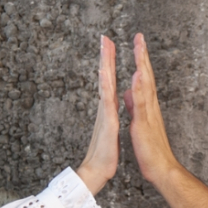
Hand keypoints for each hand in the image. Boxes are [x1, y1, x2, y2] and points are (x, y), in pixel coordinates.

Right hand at [75, 36, 118, 194]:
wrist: (97, 171)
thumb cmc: (104, 153)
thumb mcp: (110, 128)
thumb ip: (109, 113)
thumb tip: (110, 101)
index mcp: (108, 108)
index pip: (109, 80)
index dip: (109, 62)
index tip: (109, 45)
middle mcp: (105, 107)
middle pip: (105, 77)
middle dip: (105, 56)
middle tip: (104, 37)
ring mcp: (105, 113)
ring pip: (104, 85)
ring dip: (105, 65)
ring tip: (104, 48)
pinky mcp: (108, 122)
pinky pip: (107, 101)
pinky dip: (106, 86)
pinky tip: (104, 74)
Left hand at [122, 33, 180, 183]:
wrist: (163, 169)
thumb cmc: (152, 150)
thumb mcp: (140, 123)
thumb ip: (135, 107)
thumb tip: (128, 93)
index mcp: (148, 106)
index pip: (144, 79)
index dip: (140, 60)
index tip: (137, 43)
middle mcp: (150, 106)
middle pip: (147, 76)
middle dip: (142, 55)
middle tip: (139, 35)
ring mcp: (148, 114)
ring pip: (146, 85)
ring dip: (142, 66)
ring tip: (139, 48)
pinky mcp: (144, 124)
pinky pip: (141, 104)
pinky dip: (139, 89)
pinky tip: (136, 75)